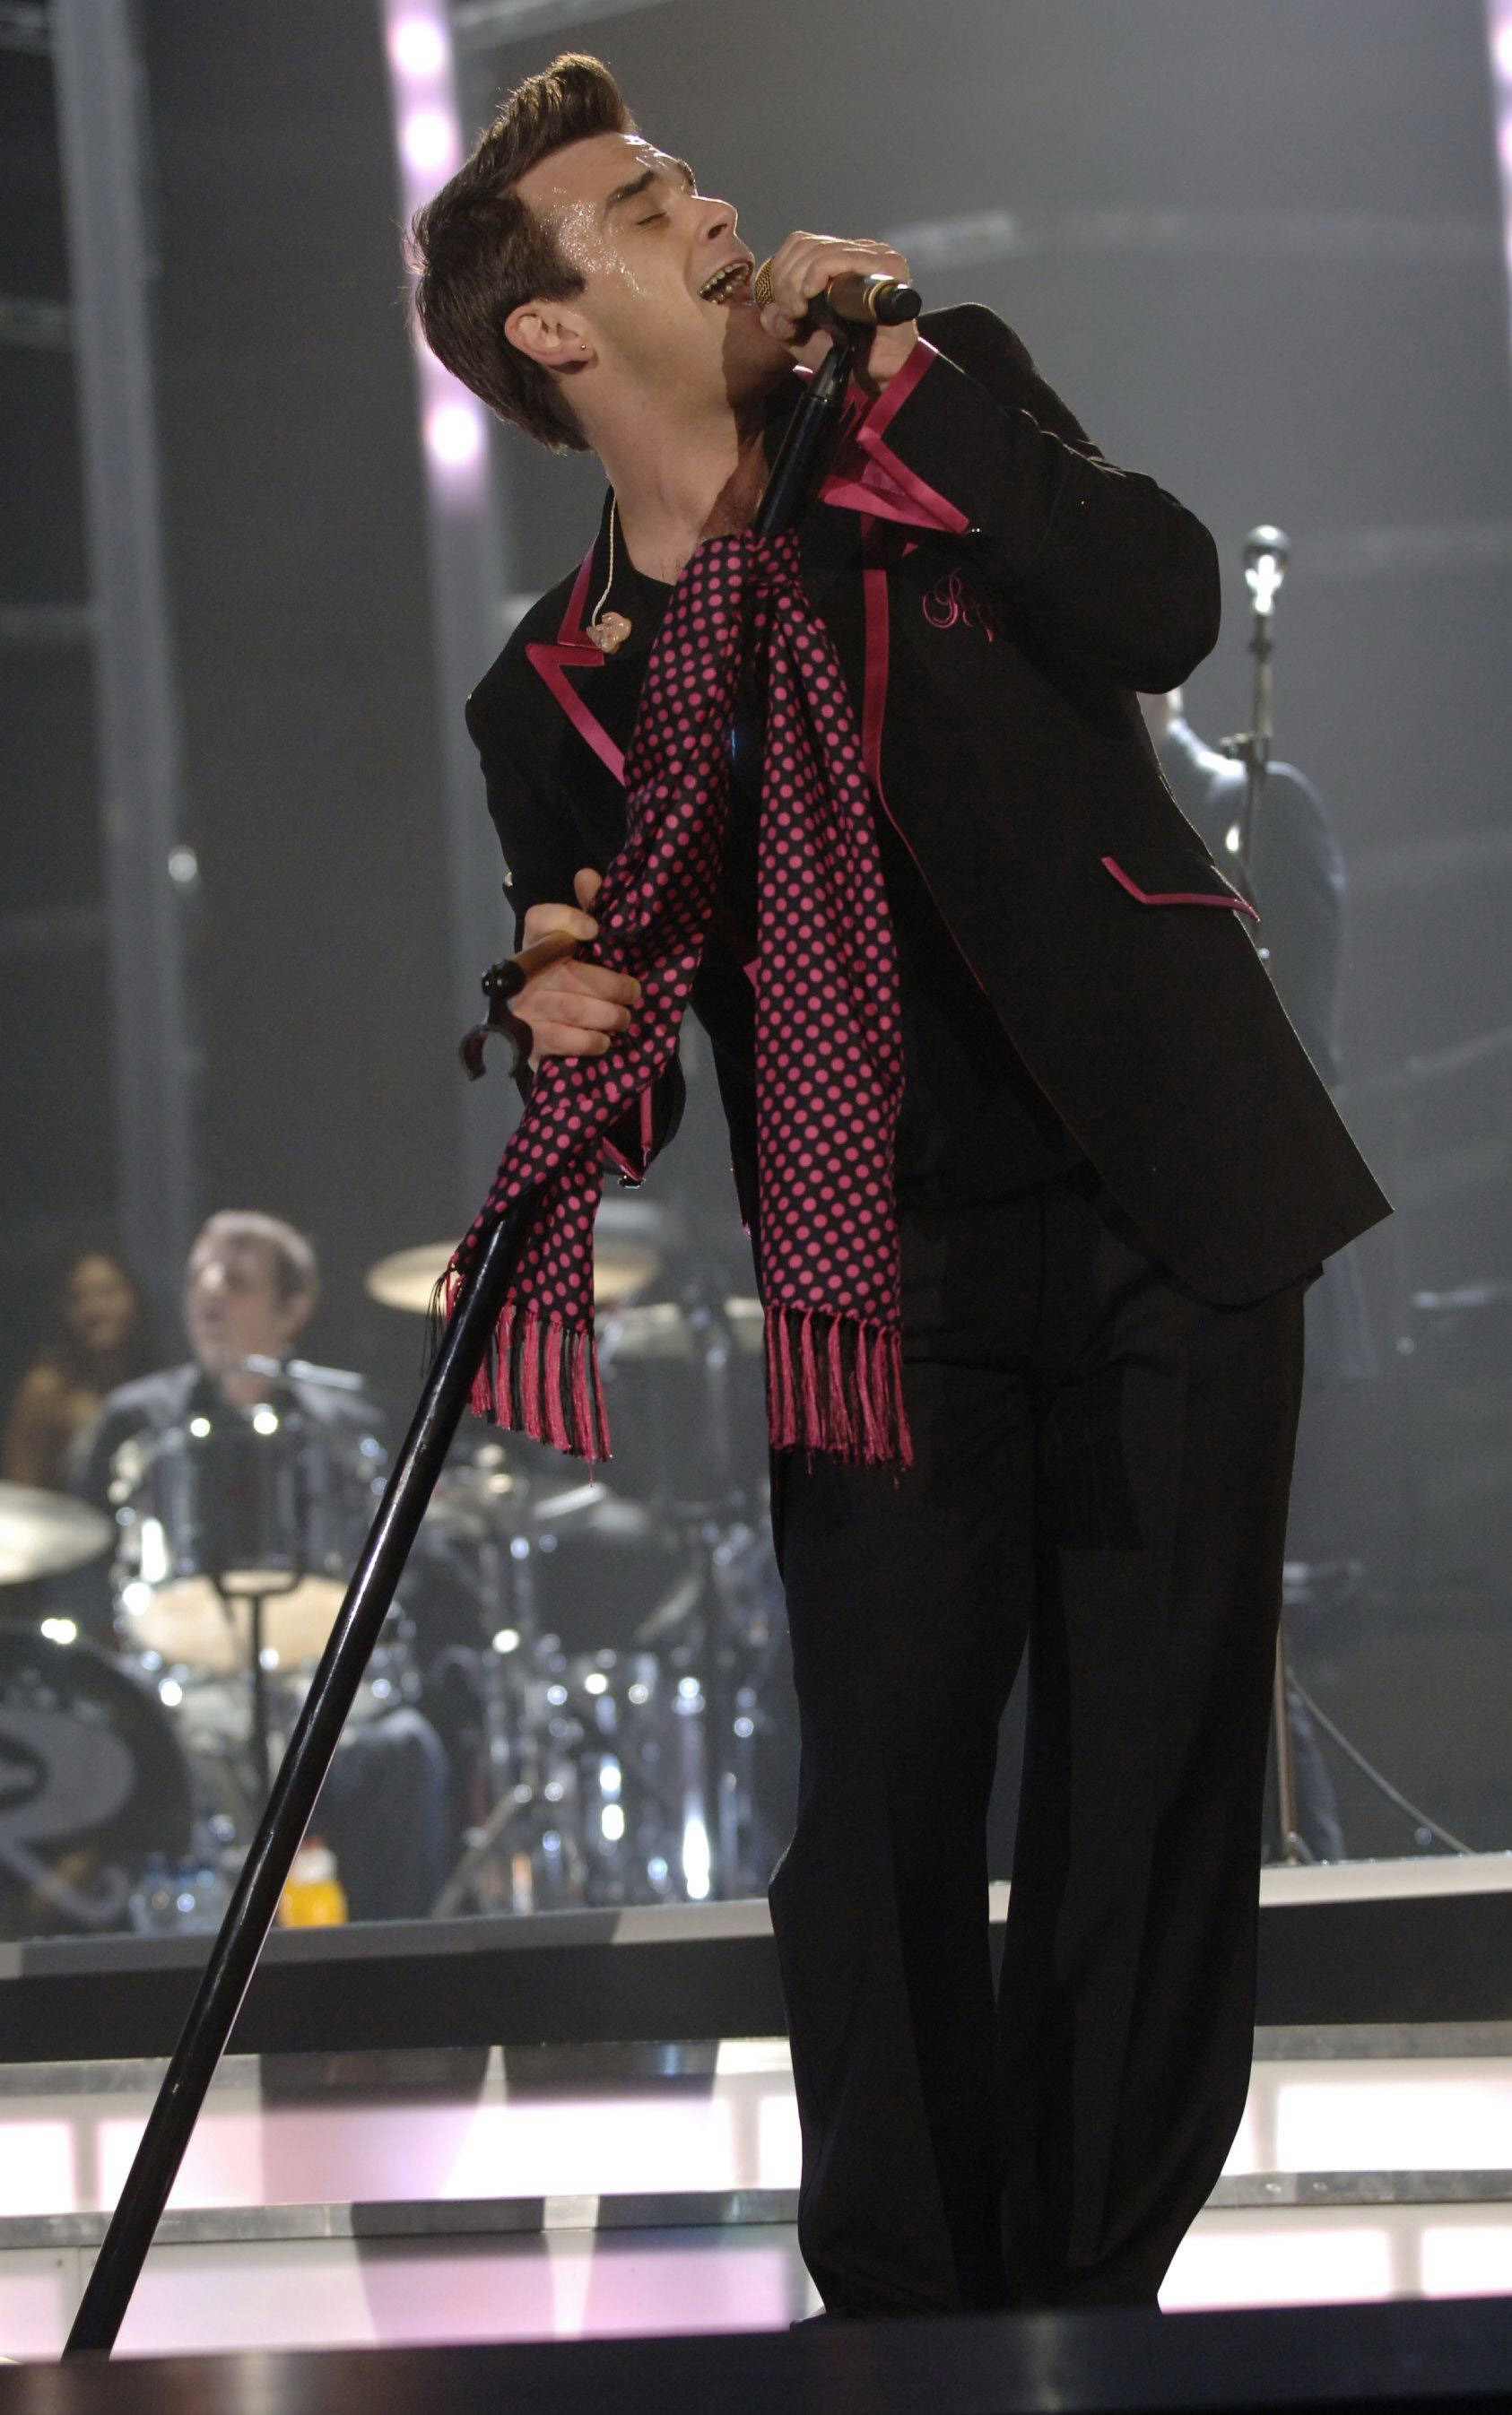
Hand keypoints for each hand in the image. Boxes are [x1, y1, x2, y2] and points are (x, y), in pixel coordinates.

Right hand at [517, 869, 640, 1070]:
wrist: (535, 1029)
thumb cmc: (566, 979)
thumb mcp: (579, 946)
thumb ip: (587, 911)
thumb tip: (587, 874)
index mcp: (535, 942)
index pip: (540, 920)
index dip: (567, 920)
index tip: (594, 930)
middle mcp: (523, 974)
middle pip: (570, 975)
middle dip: (612, 986)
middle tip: (634, 993)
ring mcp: (523, 1009)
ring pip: (572, 1009)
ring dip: (608, 1015)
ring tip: (624, 1018)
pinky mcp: (528, 1041)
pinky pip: (563, 1040)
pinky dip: (590, 1041)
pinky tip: (603, 1040)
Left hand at [757, 231, 917, 387]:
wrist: (880, 374)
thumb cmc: (846, 355)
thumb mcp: (802, 338)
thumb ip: (781, 322)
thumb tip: (767, 311)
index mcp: (839, 259)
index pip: (800, 244)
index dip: (782, 272)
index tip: (786, 310)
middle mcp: (858, 251)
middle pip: (804, 245)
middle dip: (785, 282)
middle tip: (791, 314)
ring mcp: (874, 255)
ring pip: (817, 251)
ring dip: (797, 284)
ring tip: (800, 313)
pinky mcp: (886, 265)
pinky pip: (838, 257)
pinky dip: (816, 274)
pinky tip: (810, 297)